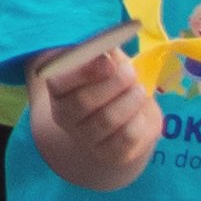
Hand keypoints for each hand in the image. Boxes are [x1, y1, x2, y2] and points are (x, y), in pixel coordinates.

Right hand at [26, 34, 158, 189]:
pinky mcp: (109, 154)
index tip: (108, 62)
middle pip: (84, 102)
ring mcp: (86, 138)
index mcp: (58, 89)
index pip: (58, 82)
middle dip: (111, 84)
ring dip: (128, 101)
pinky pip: (126, 137)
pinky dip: (138, 119)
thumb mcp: (105, 61)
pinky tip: (141, 110)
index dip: (84, 72)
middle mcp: (65, 116)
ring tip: (140, 89)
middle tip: (130, 72)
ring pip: (107, 120)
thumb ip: (105, 52)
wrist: (124, 120)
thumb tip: (110, 47)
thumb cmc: (110, 82)